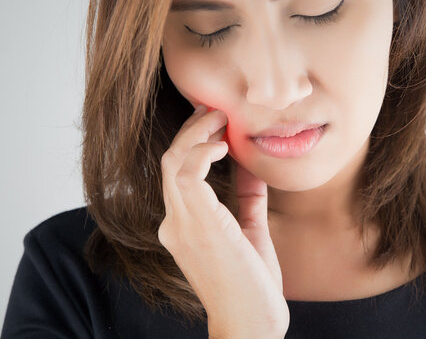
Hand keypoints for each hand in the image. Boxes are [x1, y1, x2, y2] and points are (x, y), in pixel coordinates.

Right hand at [158, 105, 288, 337]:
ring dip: (197, 133)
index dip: (193, 141)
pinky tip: (224, 146)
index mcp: (184, 225)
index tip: (216, 122)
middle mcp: (175, 222)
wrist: (252, 323)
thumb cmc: (252, 282)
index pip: (177, 172)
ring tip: (221, 119)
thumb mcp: (250, 228)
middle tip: (217, 110)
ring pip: (173, 161)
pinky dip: (202, 152)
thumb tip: (251, 162)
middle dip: (193, 130)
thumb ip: (246, 196)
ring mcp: (181, 224)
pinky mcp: (196, 225)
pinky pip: (186, 174)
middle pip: (171, 160)